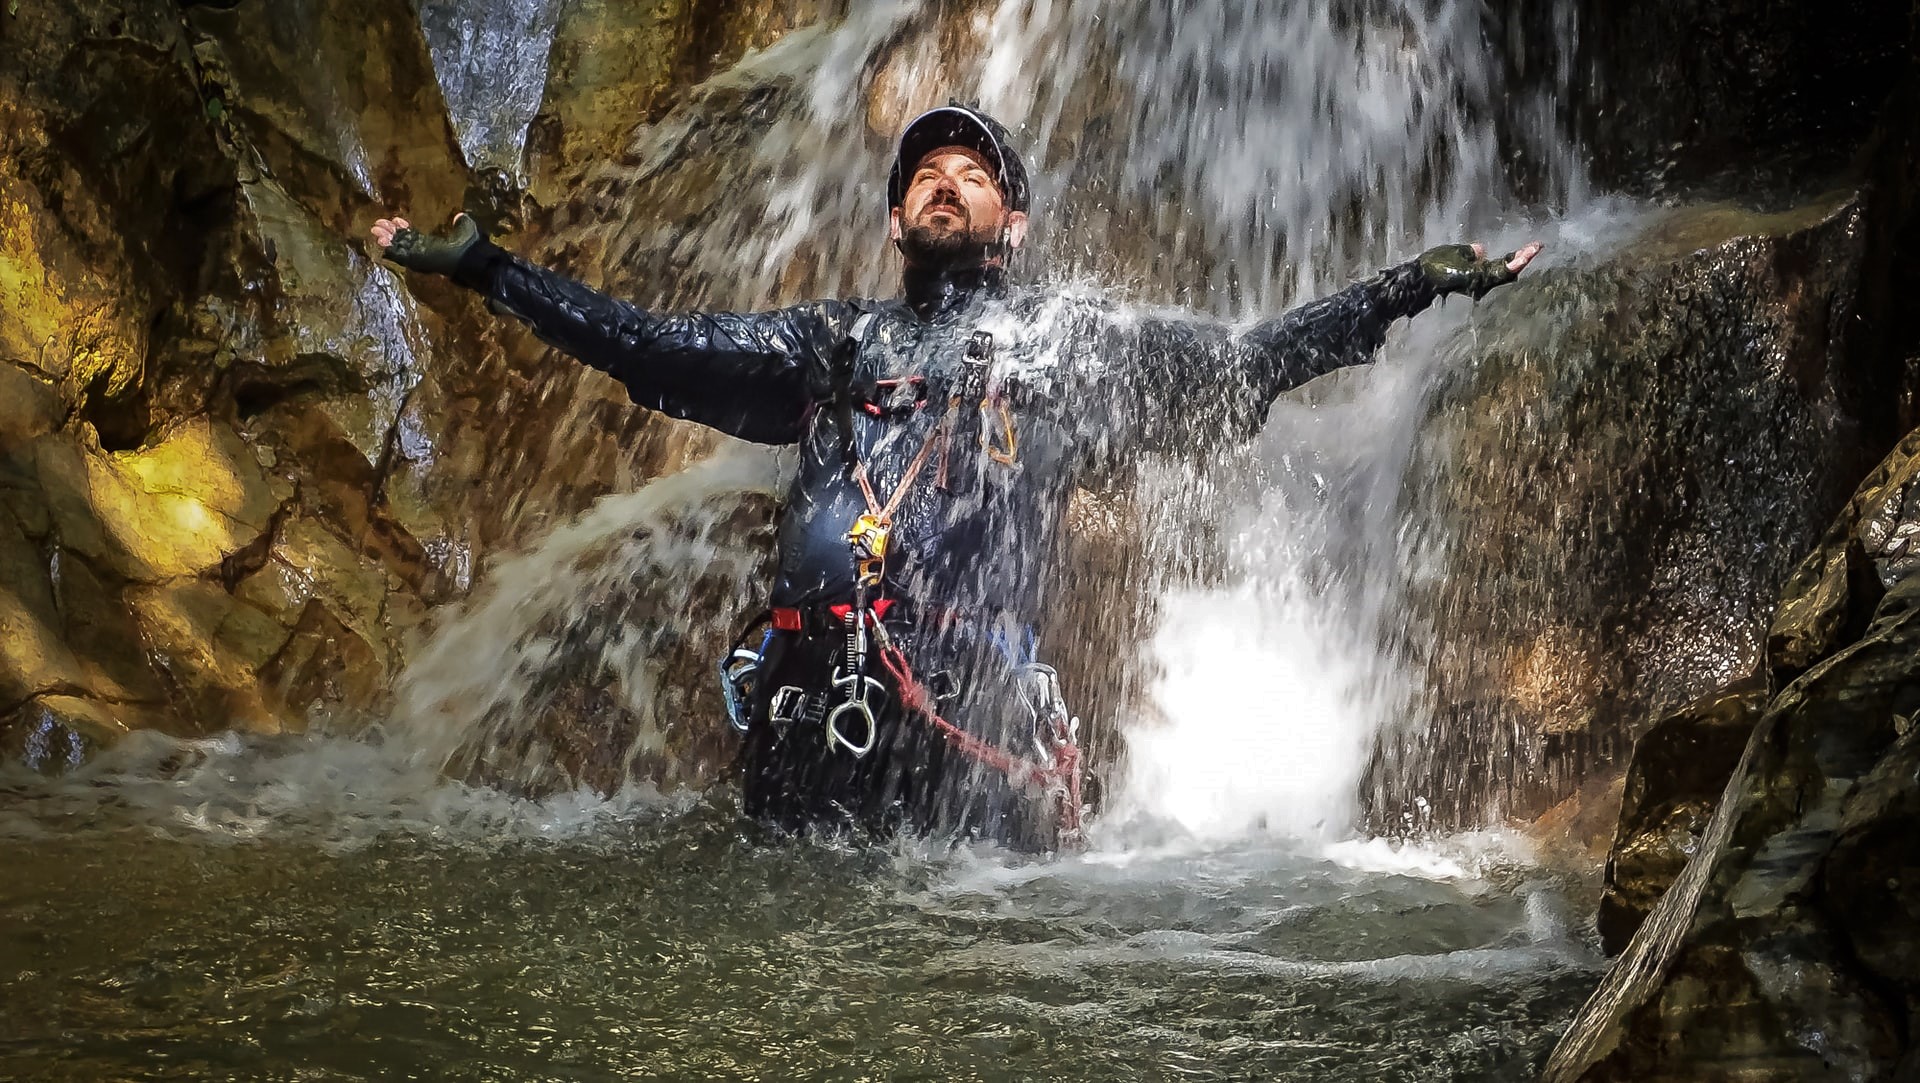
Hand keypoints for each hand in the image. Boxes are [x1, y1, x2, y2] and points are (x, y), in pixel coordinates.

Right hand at [371, 213, 481, 276]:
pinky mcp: (419, 261)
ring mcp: (421, 257)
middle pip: (403, 241)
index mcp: (434, 245)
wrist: (473, 258)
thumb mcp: (465, 228)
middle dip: (389, 233)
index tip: (396, 219)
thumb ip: (460, 222)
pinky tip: (381, 241)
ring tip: (374, 230)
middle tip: (376, 225)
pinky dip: (391, 248)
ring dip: (387, 239)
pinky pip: (401, 255)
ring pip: (399, 248)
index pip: (415, 237)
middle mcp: (425, 252)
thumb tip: (459, 216)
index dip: (404, 229)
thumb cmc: (471, 246)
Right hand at [1418, 240, 1542, 298]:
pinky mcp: (1471, 281)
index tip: (1535, 248)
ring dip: (1513, 262)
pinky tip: (1506, 256)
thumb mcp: (1454, 253)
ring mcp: (1477, 283)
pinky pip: (1490, 273)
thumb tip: (1481, 251)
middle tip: (1535, 246)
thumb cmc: (1434, 267)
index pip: (1507, 268)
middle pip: (1508, 272)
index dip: (1522, 258)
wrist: (1419, 281)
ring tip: (1527, 250)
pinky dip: (1501, 264)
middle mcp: (1481, 283)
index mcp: (1480, 276)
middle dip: (1521, 259)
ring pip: (1501, 274)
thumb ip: (1470, 252)